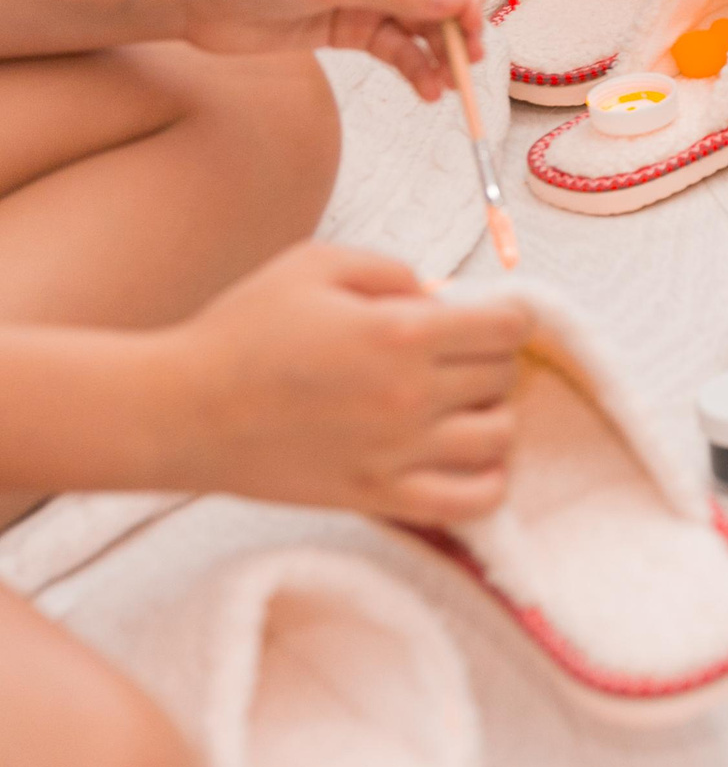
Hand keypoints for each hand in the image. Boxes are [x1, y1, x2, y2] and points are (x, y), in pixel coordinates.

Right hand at [147, 244, 530, 523]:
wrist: (179, 411)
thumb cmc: (242, 329)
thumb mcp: (316, 264)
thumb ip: (394, 271)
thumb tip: (445, 298)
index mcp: (401, 332)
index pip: (510, 326)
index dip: (506, 315)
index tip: (483, 318)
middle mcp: (409, 395)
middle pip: (505, 377)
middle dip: (490, 359)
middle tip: (454, 357)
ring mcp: (396, 452)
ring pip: (500, 437)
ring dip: (492, 415)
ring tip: (459, 405)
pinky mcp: (377, 496)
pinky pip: (471, 502)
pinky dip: (487, 481)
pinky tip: (466, 459)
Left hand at [163, 0, 484, 98]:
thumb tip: (461, 1)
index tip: (470, 19)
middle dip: (459, 25)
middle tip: (467, 61)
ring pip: (423, 23)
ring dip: (440, 53)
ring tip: (445, 86)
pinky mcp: (351, 26)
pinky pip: (397, 48)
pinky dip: (414, 68)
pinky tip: (424, 90)